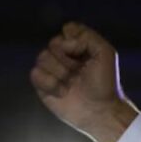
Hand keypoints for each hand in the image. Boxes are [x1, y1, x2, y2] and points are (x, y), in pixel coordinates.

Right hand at [30, 22, 137, 141]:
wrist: (100, 110)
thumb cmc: (105, 83)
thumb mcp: (105, 53)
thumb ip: (87, 36)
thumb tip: (64, 37)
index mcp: (79, 48)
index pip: (66, 31)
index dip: (73, 42)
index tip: (85, 54)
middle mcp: (64, 57)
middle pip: (53, 43)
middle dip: (67, 59)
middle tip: (79, 72)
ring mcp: (52, 71)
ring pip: (42, 57)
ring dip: (60, 72)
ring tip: (72, 84)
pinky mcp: (43, 85)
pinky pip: (35, 74)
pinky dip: (50, 83)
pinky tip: (63, 92)